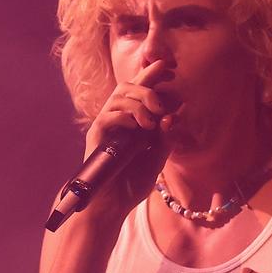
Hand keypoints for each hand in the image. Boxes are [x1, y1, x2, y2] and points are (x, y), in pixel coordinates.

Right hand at [83, 59, 176, 215]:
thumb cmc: (133, 183)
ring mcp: (107, 127)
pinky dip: (125, 116)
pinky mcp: (97, 137)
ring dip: (139, 103)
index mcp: (135, 121)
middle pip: (128, 86)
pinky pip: (108, 116)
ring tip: (151, 122)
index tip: (171, 68)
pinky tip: (137, 127)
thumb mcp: (158, 158)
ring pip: (118, 96)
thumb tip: (174, 115)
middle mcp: (120, 119)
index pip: (142, 90)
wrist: (112, 204)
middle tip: (162, 102)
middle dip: (148, 85)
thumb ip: (166, 138)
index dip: (154, 75)